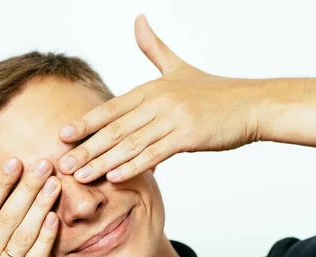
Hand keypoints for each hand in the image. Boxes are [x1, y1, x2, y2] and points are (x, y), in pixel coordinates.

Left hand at [57, 14, 262, 182]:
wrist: (253, 104)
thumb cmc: (216, 92)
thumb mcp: (179, 67)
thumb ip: (155, 48)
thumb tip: (138, 19)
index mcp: (152, 88)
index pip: (111, 108)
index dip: (86, 122)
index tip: (62, 135)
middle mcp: (158, 101)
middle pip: (114, 128)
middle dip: (86, 147)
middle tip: (63, 164)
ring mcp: (172, 117)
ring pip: (130, 143)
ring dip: (103, 162)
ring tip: (81, 175)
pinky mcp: (188, 135)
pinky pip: (154, 153)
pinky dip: (133, 166)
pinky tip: (114, 177)